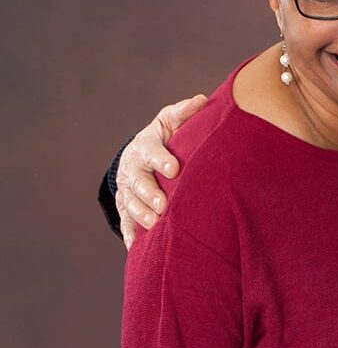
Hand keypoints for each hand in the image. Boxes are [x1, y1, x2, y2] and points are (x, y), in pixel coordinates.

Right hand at [116, 94, 207, 248]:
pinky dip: (130, 234)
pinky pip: (125, 222)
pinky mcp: (126, 207)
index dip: (161, 159)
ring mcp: (128, 189)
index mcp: (145, 146)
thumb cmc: (165, 137)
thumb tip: (202, 100)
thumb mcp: (171, 121)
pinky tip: (137, 247)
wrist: (141, 154)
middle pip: (138, 182)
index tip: (173, 169)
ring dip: (141, 214)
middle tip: (163, 205)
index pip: (151, 152)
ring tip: (155, 224)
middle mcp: (133, 168)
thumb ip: (184, 112)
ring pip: (130, 203)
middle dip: (149, 193)